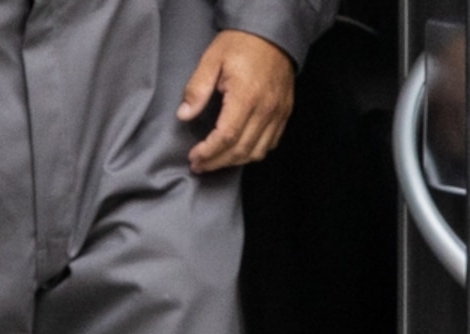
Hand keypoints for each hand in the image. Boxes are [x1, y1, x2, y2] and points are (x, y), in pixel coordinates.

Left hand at [181, 30, 296, 172]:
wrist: (273, 32)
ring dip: (235, 162)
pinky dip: (253, 153)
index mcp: (246, 96)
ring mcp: (278, 113)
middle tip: (199, 165)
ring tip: (215, 161)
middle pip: (241, 150)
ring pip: (257, 152)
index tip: (194, 157)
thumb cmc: (241, 43)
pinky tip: (238, 151)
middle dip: (217, 162)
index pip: (226, 137)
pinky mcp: (285, 113)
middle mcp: (265, 109)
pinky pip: (271, 143)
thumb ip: (198, 88)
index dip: (209, 152)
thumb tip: (184, 115)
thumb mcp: (212, 59)